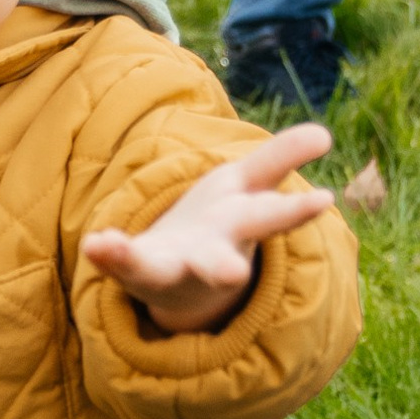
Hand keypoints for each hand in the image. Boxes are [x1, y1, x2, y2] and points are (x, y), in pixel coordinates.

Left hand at [83, 122, 335, 334]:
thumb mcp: (247, 189)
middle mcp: (208, 256)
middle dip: (223, 267)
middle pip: (219, 262)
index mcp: (239, 228)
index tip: (323, 198)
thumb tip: (323, 134)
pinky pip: (123, 261)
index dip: (295, 210)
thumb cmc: (218, 229)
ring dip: (148, 267)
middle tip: (229, 275)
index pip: (269, 216)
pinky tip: (96, 243)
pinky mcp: (136, 268)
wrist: (178, 284)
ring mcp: (171, 266)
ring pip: (167, 272)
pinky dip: (110, 254)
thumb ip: (280, 160)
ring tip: (128, 255)